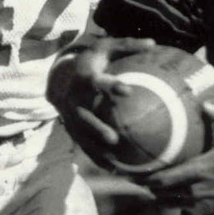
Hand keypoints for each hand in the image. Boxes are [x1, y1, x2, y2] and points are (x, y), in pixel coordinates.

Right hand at [47, 37, 155, 170]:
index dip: (110, 85)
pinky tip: (114, 169)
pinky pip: (84, 145)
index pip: (97, 81)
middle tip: (114, 138)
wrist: (59, 77)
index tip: (127, 90)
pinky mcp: (72, 128)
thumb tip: (154, 44)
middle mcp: (74, 99)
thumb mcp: (106, 47)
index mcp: (84, 78)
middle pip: (84, 116)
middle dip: (96, 128)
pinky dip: (97, 158)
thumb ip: (128, 46)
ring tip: (114, 160)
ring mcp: (70, 116)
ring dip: (96, 149)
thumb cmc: (91, 61)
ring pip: (82, 135)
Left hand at [138, 81, 213, 214]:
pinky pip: (180, 209)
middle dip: (147, 187)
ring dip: (157, 197)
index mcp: (196, 171)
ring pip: (167, 203)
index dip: (145, 178)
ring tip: (148, 188)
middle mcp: (192, 190)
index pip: (162, 179)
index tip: (132, 173)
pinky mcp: (201, 212)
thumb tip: (206, 103)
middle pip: (159, 193)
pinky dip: (173, 203)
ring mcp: (196, 204)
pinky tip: (170, 195)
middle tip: (134, 180)